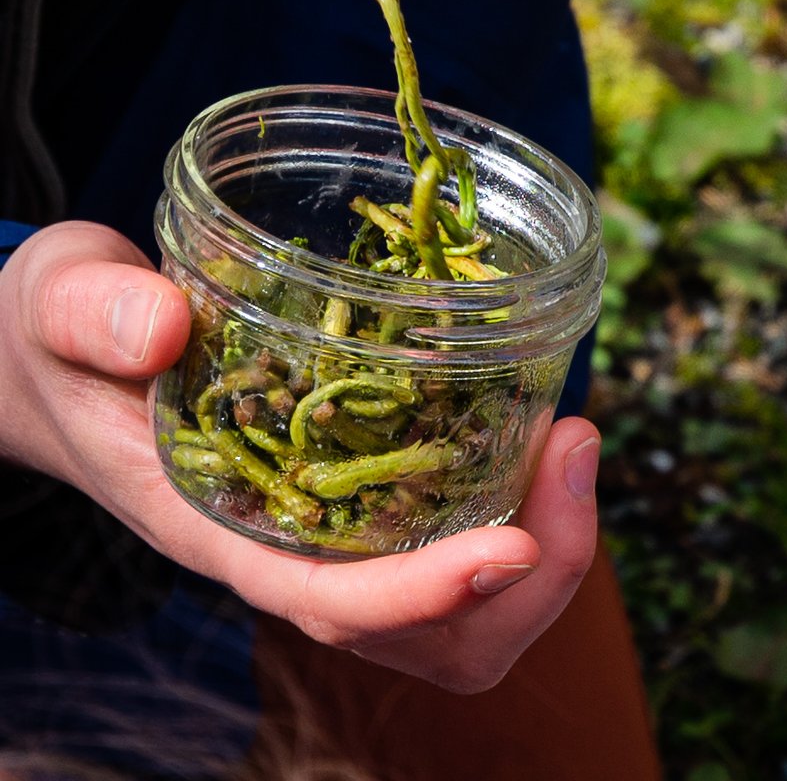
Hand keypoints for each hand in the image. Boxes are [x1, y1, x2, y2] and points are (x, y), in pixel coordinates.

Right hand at [0, 221, 598, 691]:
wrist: (61, 364)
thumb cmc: (61, 339)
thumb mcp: (56, 305)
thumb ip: (92, 314)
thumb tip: (162, 324)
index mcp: (212, 524)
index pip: (325, 601)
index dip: (423, 596)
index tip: (513, 548)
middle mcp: (279, 546)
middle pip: (423, 637)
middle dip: (527, 575)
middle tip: (574, 441)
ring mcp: (320, 528)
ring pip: (454, 609)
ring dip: (541, 545)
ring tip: (572, 434)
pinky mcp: (346, 491)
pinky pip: (446, 537)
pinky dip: (511, 503)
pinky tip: (531, 424)